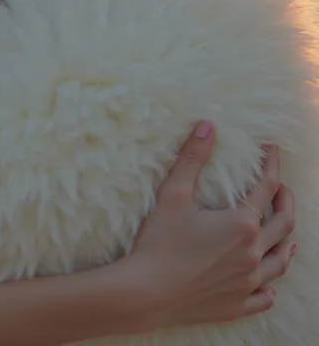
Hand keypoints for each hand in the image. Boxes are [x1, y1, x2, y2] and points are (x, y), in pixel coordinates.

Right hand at [125, 123, 296, 331]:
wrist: (146, 293)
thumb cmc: (159, 242)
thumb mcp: (173, 194)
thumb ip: (192, 158)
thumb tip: (207, 126)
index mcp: (242, 224)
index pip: (266, 187)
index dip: (271, 165)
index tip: (272, 149)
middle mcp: (252, 254)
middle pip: (284, 224)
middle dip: (286, 201)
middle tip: (282, 187)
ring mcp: (247, 283)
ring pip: (280, 262)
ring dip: (285, 243)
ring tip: (285, 235)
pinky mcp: (237, 305)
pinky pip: (265, 297)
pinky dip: (270, 286)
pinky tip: (268, 283)